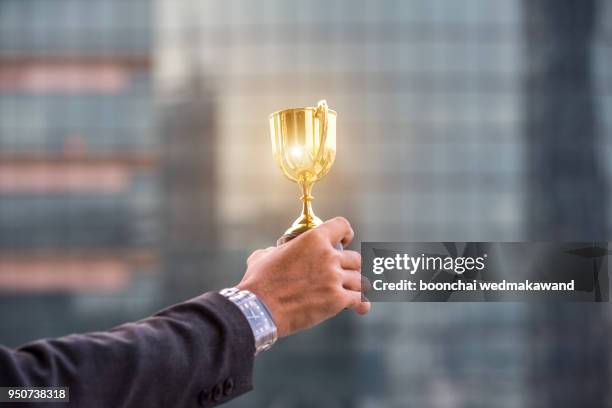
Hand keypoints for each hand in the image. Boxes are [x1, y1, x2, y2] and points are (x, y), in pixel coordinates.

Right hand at [237, 217, 370, 336]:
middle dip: (352, 268)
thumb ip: (277, 250)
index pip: (342, 226)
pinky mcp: (337, 300)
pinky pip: (359, 299)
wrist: (259, 308)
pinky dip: (361, 304)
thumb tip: (273, 253)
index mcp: (313, 239)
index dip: (346, 234)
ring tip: (354, 292)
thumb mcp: (265, 256)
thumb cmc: (259, 282)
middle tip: (346, 275)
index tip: (345, 242)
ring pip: (360, 280)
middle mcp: (328, 256)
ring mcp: (334, 278)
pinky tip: (360, 308)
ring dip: (357, 286)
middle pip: (356, 259)